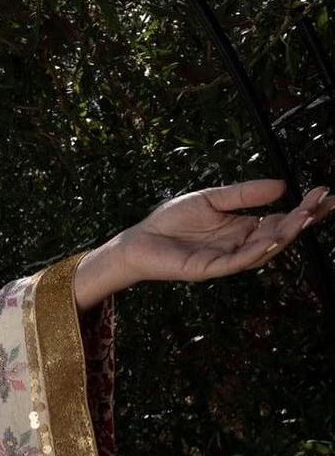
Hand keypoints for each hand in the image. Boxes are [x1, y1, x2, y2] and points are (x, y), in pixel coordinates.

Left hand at [74, 179, 333, 309]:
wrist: (139, 241)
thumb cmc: (172, 221)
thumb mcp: (213, 198)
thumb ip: (244, 194)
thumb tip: (281, 186)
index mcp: (242, 228)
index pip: (280, 219)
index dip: (303, 209)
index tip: (324, 193)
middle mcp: (239, 245)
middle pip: (279, 235)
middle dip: (303, 220)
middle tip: (324, 202)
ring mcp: (226, 259)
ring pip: (263, 250)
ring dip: (285, 234)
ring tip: (304, 217)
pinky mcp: (209, 269)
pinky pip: (237, 262)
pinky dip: (256, 252)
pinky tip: (272, 239)